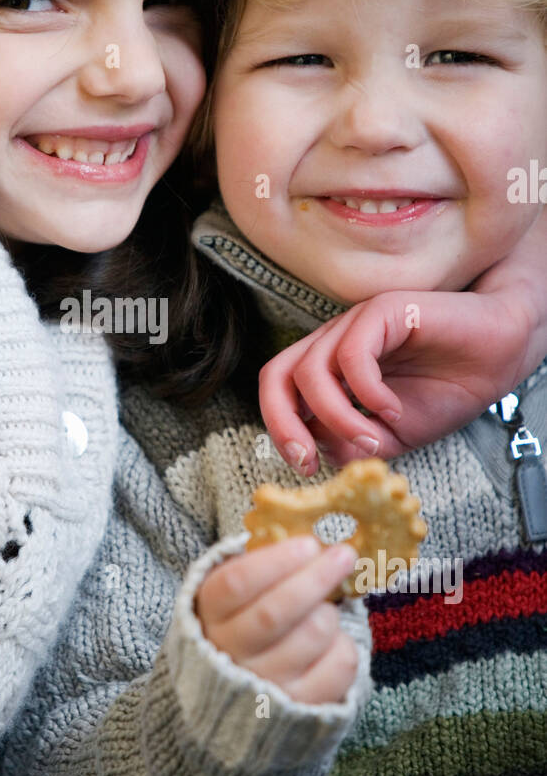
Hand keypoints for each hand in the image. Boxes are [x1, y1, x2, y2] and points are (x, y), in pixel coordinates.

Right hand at [195, 536, 359, 704]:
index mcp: (210, 614)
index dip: (276, 561)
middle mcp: (231, 653)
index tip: (308, 544)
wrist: (240, 692)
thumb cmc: (246, 622)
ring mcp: (265, 685)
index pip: (236, 583)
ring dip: (329, 613)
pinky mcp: (300, 706)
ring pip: (313, 634)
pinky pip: (339, 666)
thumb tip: (315, 538)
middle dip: (315, 578)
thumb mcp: (239, 592)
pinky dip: (344, 645)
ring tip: (324, 609)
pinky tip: (331, 641)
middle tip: (344, 554)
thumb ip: (265, 565)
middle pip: (275, 612)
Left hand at [258, 287, 536, 475]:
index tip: (305, 465)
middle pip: (276, 375)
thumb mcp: (392, 436)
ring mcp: (354, 325)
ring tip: (372, 438)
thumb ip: (352, 445)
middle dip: (283, 422)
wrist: (498, 358)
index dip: (280, 428)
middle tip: (307, 458)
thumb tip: (318, 455)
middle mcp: (333, 344)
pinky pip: (352, 354)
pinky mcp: (382, 310)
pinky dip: (367, 391)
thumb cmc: (446, 390)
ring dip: (337, 416)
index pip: (278, 392)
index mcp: (328, 370)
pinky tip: (392, 409)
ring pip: (311, 370)